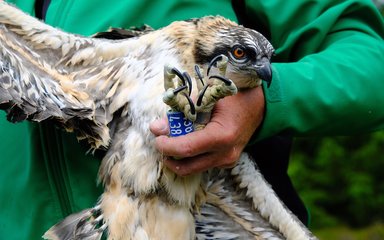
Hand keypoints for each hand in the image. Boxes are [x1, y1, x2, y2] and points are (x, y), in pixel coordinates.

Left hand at [150, 86, 264, 175]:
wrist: (257, 106)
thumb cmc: (231, 98)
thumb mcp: (204, 101)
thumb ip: (180, 114)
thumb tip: (156, 128)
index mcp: (222, 136)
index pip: (186, 149)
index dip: (167, 146)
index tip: (157, 138)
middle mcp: (226, 154)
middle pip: (187, 166)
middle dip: (169, 156)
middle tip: (162, 142)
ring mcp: (227, 161)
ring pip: (193, 168)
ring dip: (178, 158)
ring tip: (172, 142)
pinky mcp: (227, 163)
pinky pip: (202, 165)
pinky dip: (190, 157)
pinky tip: (189, 141)